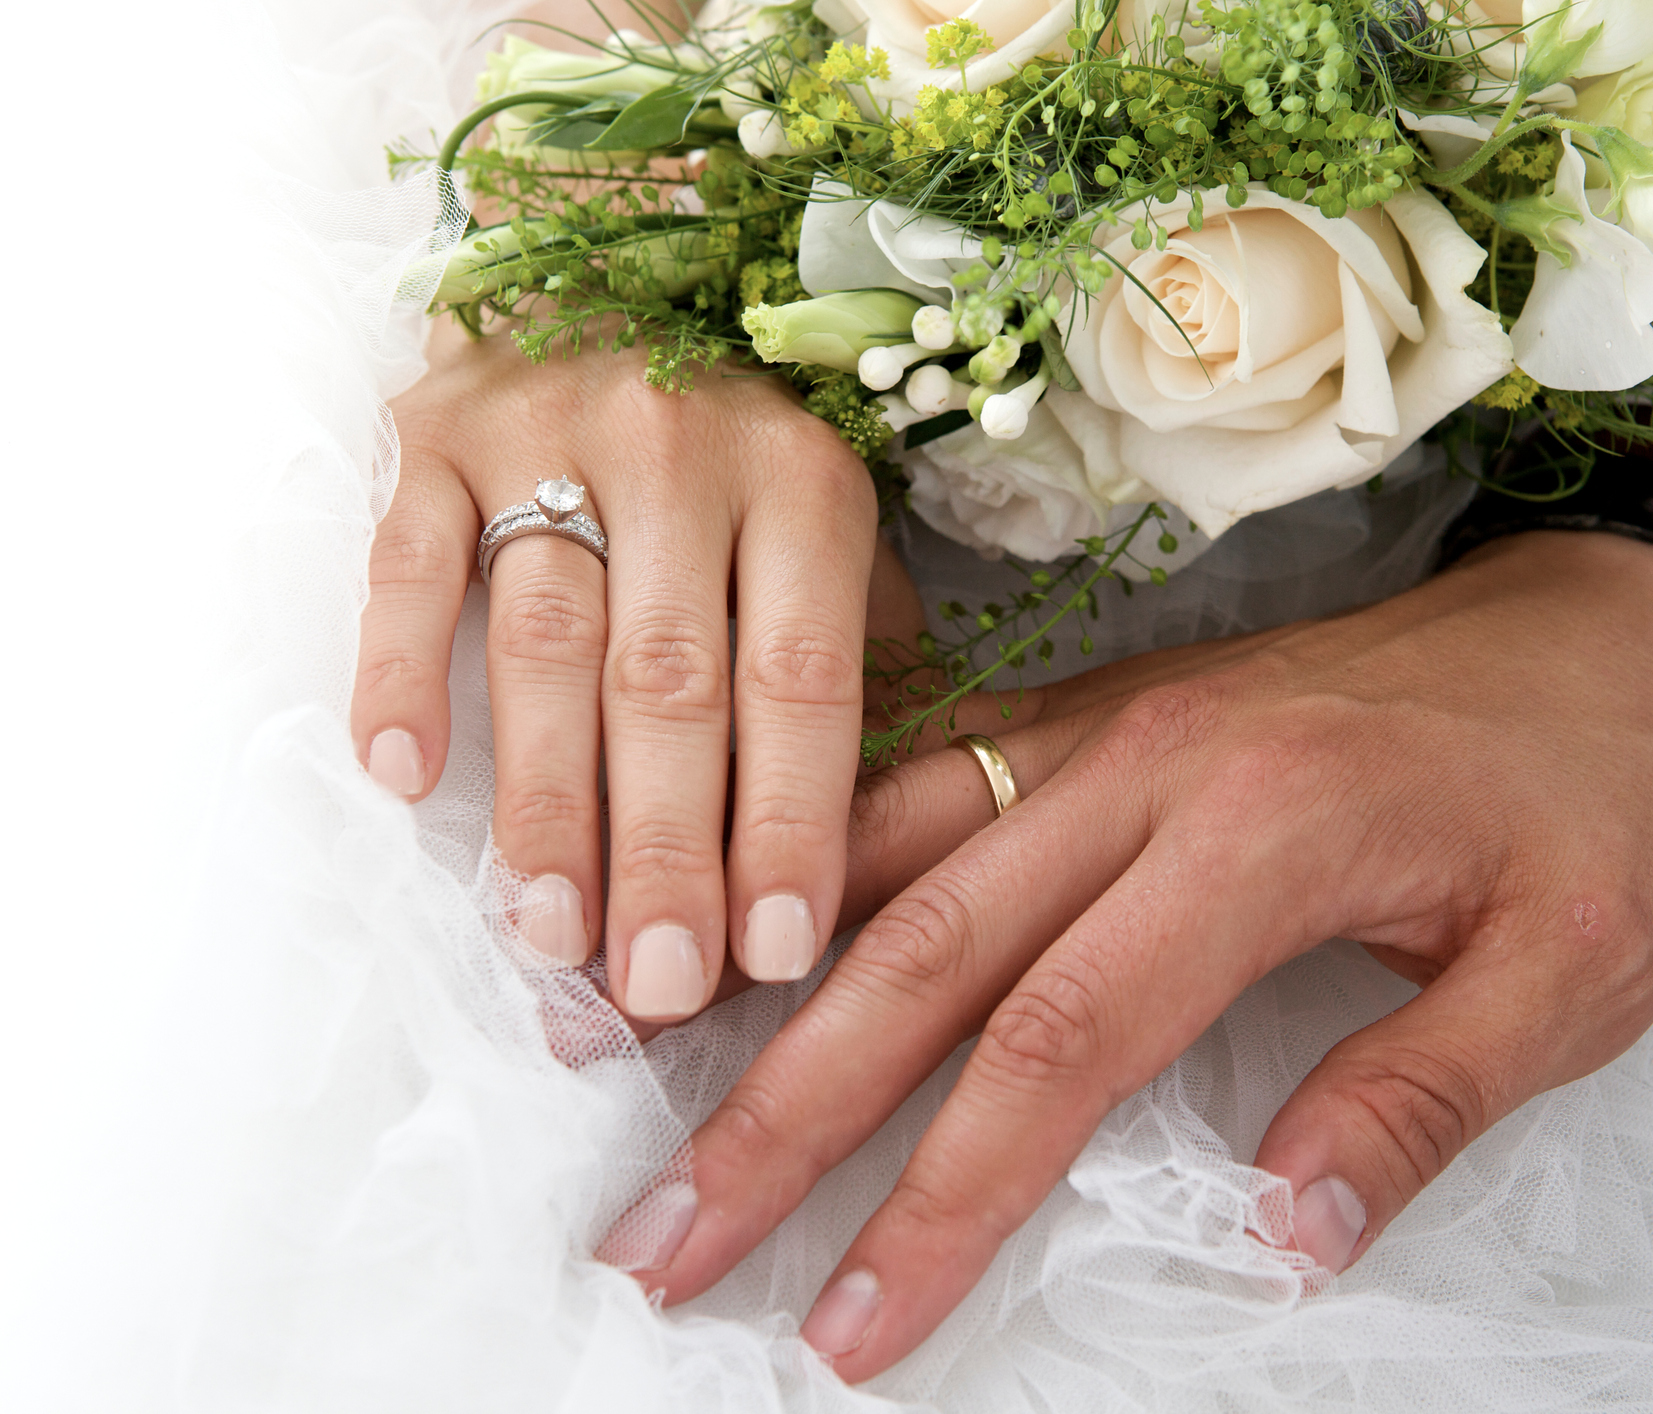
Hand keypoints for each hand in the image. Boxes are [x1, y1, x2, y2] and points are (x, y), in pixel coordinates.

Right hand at [353, 320, 878, 1021]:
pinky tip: (404, 781)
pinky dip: (400, 670)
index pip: (802, 679)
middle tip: (659, 984)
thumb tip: (871, 870)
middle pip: (672, 680)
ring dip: (547, 801)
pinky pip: (407, 562)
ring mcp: (548, 430)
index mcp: (806, 482)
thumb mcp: (831, 551)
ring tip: (551, 934)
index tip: (777, 949)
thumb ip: (858, 680)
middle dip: (668, 846)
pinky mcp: (433, 433)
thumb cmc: (739, 470)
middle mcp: (684, 447)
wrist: (610, 289)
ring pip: (547, 640)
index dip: (790, 820)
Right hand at [628, 526, 1652, 1376]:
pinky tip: (739, 928)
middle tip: (664, 1242)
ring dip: (760, 977)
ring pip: (890, 853)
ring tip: (635, 1083)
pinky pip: (921, 780)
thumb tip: (1273, 1240)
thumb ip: (1419, 1102)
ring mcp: (1106, 724)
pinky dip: (815, 860)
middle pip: (923, 954)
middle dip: (783, 1115)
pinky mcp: (1094, 713)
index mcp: (1262, 831)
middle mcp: (1150, 764)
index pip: (1059, 1044)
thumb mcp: (1575, 971)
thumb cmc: (1598, 798)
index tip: (852, 1323)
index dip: (941, 1198)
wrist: (1599, 623)